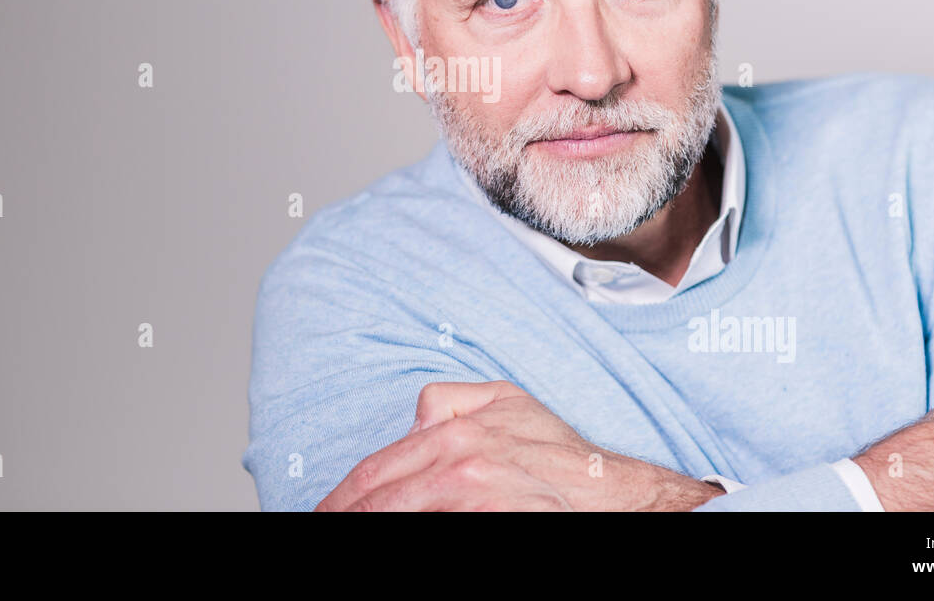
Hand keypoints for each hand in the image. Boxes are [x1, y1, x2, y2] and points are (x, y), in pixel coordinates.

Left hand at [315, 380, 722, 510]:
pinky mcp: (489, 524)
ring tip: (345, 532)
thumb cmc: (559, 453)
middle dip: (346, 517)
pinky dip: (406, 532)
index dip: (342, 499)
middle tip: (322, 526)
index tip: (322, 514)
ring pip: (399, 516)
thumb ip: (449, 400)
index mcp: (453, 433)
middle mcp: (457, 467)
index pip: (376, 472)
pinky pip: (430, 532)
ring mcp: (472, 501)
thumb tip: (413, 420)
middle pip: (377, 502)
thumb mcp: (506, 401)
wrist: (611, 493)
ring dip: (369, 525)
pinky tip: (392, 534)